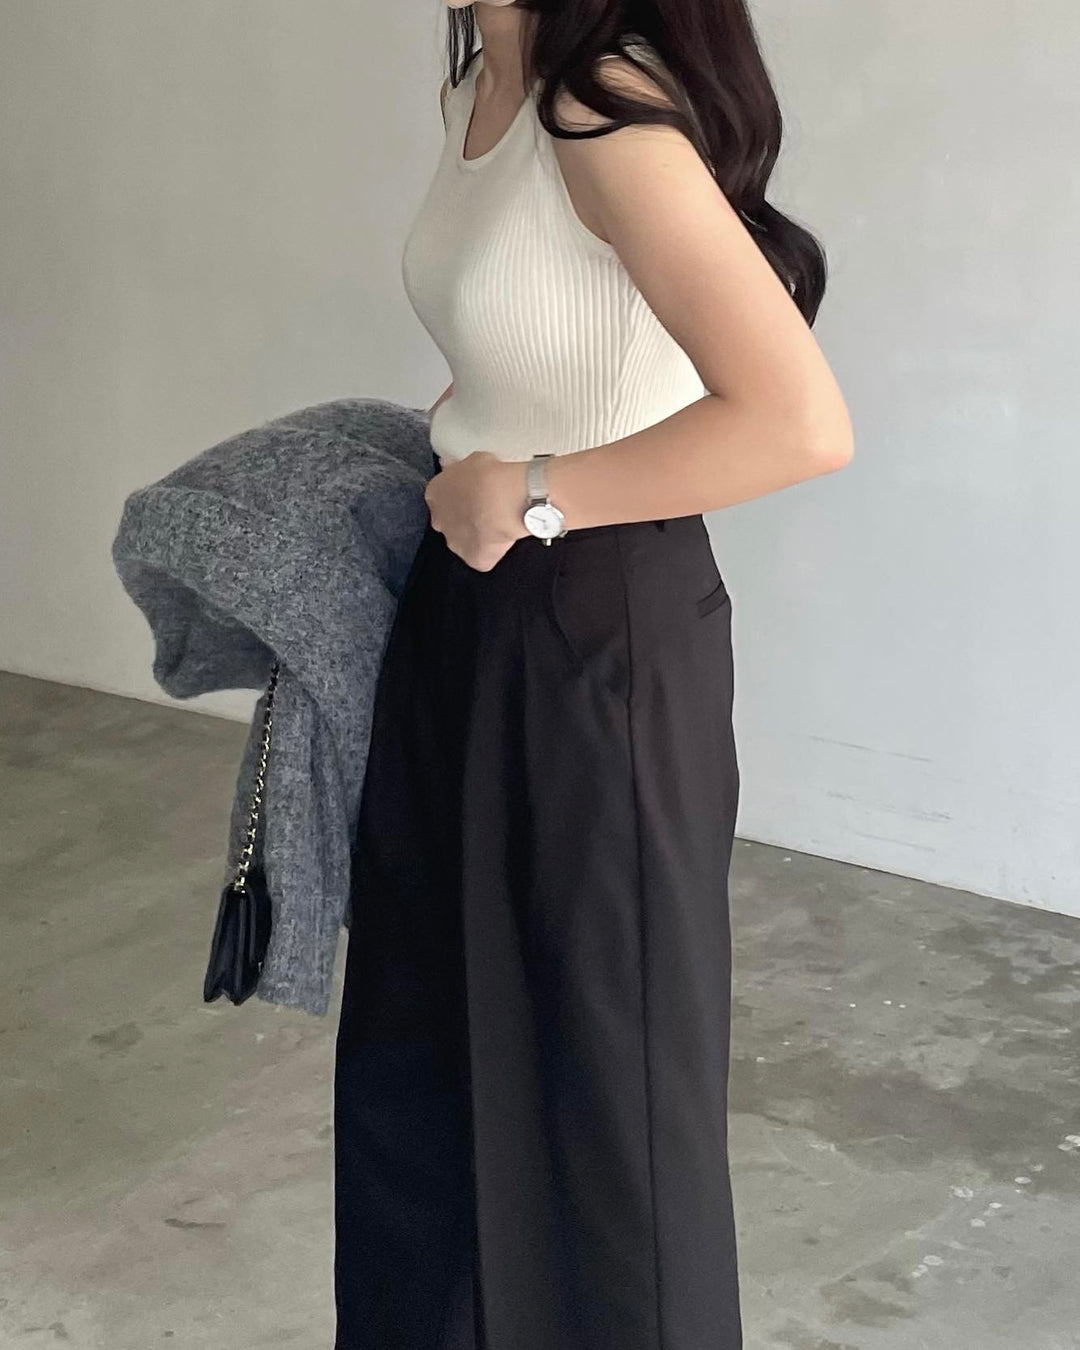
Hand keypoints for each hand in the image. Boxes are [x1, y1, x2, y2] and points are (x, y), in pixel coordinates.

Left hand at [424, 451, 529, 569]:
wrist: (504, 500)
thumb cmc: (489, 476)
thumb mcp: (472, 459)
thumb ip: (458, 468)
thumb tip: (450, 466)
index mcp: (434, 493)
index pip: (441, 497)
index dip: (459, 496)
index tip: (473, 493)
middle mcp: (439, 520)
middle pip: (449, 522)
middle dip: (465, 517)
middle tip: (486, 509)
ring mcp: (454, 542)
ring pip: (464, 541)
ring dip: (477, 535)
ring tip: (497, 525)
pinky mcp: (472, 559)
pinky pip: (481, 558)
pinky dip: (491, 552)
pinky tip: (503, 540)